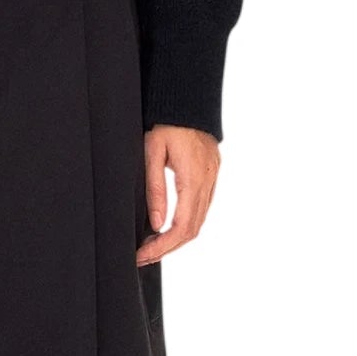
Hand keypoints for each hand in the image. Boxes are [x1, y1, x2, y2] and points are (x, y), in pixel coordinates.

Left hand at [138, 125, 219, 262]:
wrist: (187, 99)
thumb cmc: (166, 123)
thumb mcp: (151, 153)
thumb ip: (155, 189)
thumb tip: (157, 224)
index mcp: (193, 179)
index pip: (182, 227)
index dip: (163, 247)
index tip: (143, 256)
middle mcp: (208, 182)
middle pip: (193, 229)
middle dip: (168, 248)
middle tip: (144, 256)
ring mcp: (213, 178)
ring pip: (200, 220)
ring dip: (178, 238)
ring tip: (152, 245)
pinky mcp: (212, 173)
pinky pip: (203, 206)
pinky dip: (187, 222)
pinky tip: (168, 226)